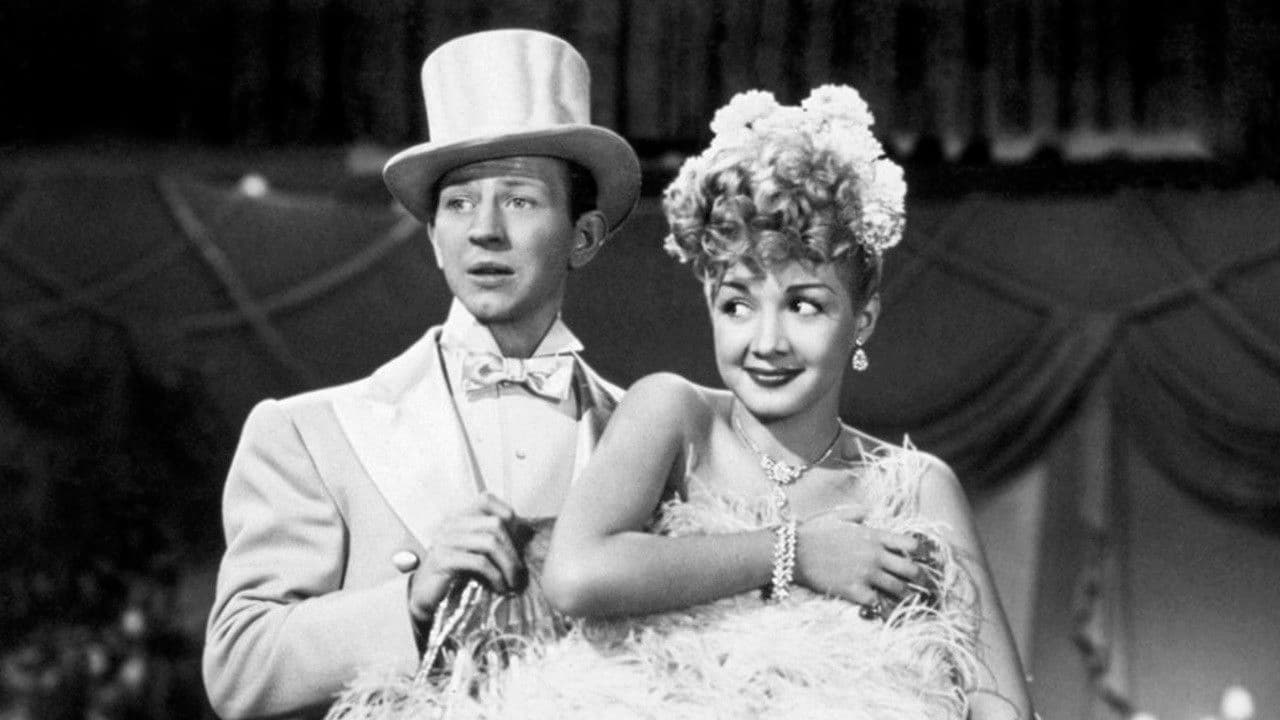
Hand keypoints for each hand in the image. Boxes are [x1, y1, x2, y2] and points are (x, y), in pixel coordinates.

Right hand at [407, 494, 527, 625]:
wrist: (427, 596)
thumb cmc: (456, 574)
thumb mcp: (477, 552)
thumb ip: (495, 540)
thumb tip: (529, 534)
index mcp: (460, 516)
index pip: (486, 499)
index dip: (508, 517)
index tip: (518, 543)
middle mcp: (451, 523)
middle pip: (495, 523)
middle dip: (513, 549)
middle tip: (520, 571)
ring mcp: (445, 540)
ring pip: (489, 542)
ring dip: (508, 565)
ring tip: (513, 582)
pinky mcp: (442, 559)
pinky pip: (478, 562)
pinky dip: (495, 576)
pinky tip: (500, 587)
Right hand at [793, 504, 922, 605]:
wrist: (794, 551)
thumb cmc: (814, 531)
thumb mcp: (837, 515)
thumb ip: (857, 513)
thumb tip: (867, 512)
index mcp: (874, 536)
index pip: (911, 544)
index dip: (919, 552)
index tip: (920, 558)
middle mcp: (875, 556)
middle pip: (911, 570)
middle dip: (919, 579)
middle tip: (922, 585)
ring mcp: (866, 575)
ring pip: (898, 589)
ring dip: (905, 596)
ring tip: (909, 601)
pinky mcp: (855, 592)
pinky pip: (878, 604)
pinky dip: (884, 607)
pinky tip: (886, 609)